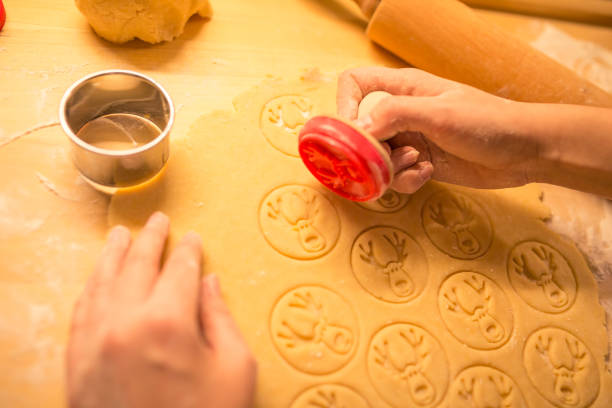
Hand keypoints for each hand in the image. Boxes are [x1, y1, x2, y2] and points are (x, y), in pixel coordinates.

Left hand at [66, 212, 255, 407]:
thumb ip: (219, 318)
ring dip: (112, 256)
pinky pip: (80, 315)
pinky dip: (89, 290)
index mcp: (168, 322)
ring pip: (101, 284)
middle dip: (149, 240)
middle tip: (157, 222)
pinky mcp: (76, 367)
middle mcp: (124, 324)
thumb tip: (207, 283)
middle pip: (137, 267)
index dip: (187, 250)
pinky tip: (96, 280)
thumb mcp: (234, 369)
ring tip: (121, 237)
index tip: (192, 238)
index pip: (178, 269)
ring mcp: (94, 345)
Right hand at [338, 67, 540, 192]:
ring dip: (390, 168)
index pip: (354, 83)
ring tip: (418, 163)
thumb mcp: (438, 113)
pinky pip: (395, 177)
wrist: (524, 151)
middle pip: (359, 130)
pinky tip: (428, 174)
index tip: (353, 133)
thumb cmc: (487, 122)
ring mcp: (409, 139)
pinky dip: (406, 180)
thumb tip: (356, 129)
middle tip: (388, 159)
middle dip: (369, 151)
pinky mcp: (419, 163)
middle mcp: (400, 112)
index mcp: (402, 88)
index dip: (344, 106)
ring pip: (375, 159)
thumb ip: (394, 115)